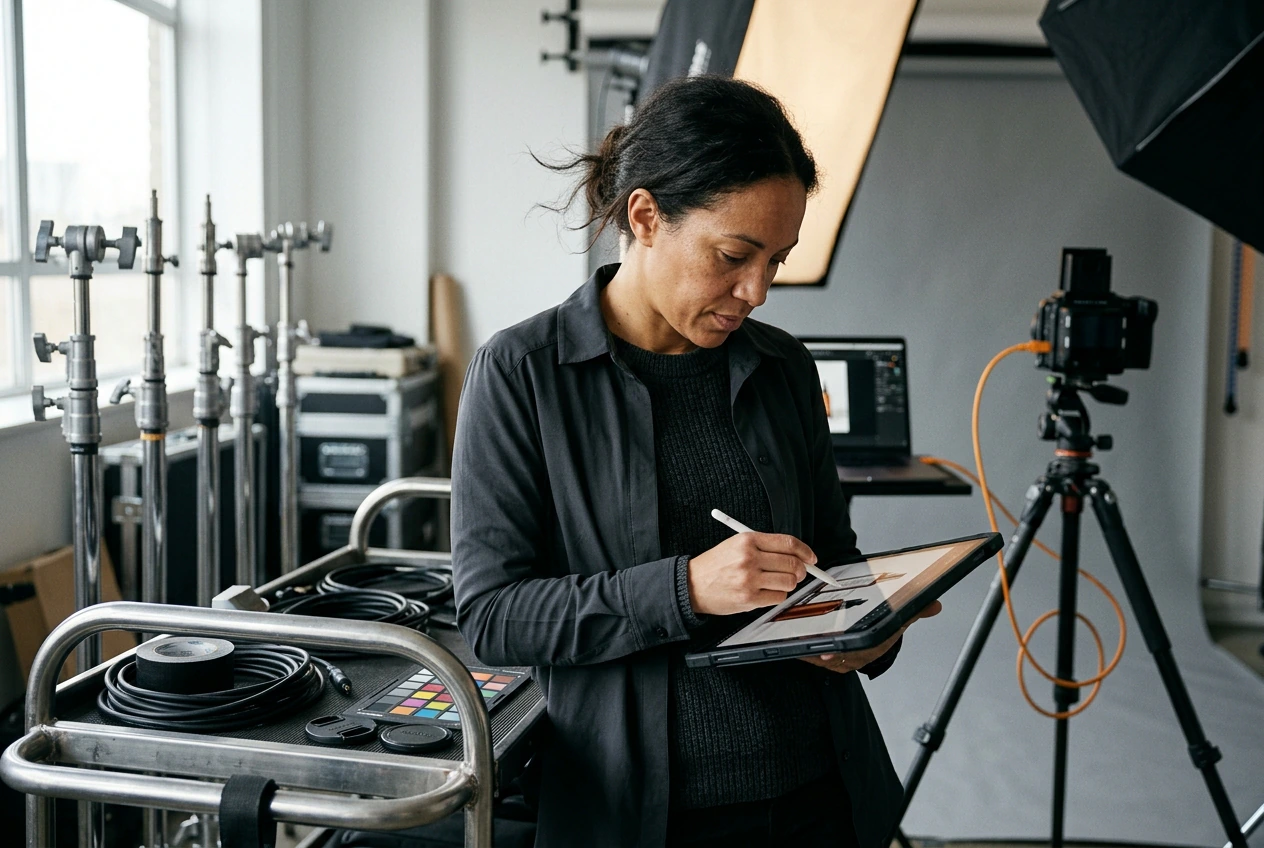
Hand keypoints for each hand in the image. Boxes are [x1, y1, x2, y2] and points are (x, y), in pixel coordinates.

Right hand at [687, 532, 814, 615]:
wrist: (692, 584)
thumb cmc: (716, 565)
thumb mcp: (736, 544)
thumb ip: (765, 547)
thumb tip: (797, 555)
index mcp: (747, 540)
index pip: (788, 543)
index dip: (805, 551)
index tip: (811, 558)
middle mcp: (749, 557)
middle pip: (792, 563)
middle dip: (801, 570)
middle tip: (799, 573)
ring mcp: (749, 579)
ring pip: (789, 582)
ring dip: (788, 584)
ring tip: (776, 582)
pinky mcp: (749, 598)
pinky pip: (778, 597)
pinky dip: (777, 595)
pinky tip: (765, 591)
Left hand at [801, 600, 942, 674]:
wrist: (875, 637)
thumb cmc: (883, 628)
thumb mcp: (899, 618)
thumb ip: (914, 611)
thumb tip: (934, 605)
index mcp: (870, 649)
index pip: (856, 654)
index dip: (843, 653)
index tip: (830, 651)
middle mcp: (854, 658)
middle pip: (834, 658)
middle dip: (820, 652)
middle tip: (805, 645)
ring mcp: (839, 659)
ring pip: (819, 657)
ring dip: (806, 650)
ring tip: (790, 640)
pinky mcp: (824, 656)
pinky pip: (810, 654)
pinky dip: (800, 648)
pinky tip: (787, 639)